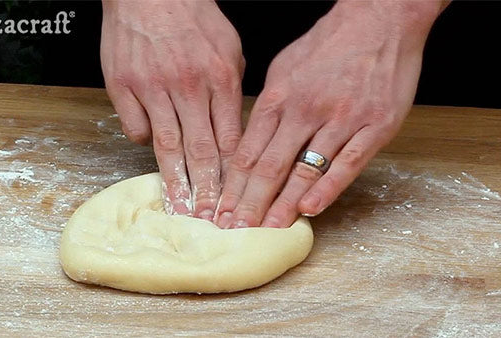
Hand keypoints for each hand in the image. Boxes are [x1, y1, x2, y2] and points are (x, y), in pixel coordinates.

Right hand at [101, 0, 243, 219]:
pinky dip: (143, 139)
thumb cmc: (193, 18)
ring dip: (175, 182)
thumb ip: (231, 93)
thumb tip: (232, 134)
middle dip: (207, 190)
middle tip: (210, 220)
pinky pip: (134, 127)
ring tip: (181, 209)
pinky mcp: (122, 86)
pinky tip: (150, 141)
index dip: (232, 175)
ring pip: (167, 146)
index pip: (229, 138)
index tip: (235, 200)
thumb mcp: (229, 50)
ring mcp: (152, 87)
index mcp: (220, 77)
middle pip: (200, 150)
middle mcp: (188, 86)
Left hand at [216, 0, 440, 227]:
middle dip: (250, 203)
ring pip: (306, 170)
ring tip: (267, 228)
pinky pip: (348, 163)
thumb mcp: (282, 69)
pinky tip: (310, 209)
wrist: (379, 20)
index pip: (248, 152)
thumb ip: (267, 109)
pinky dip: (328, 189)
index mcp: (279, 97)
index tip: (223, 209)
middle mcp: (306, 109)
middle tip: (235, 229)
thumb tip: (251, 145)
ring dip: (284, 204)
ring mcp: (342, 119)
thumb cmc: (328, 45)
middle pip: (270, 167)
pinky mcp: (376, 126)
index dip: (233, 186)